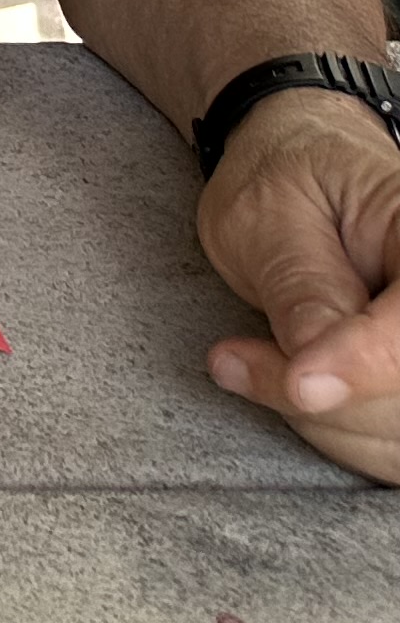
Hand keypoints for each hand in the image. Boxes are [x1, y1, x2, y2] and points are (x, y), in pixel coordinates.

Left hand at [199, 91, 399, 482]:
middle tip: (238, 358)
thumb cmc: (286, 180)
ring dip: (322, 419)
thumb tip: (315, 372)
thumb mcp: (269, 213)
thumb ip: (300, 287)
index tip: (298, 383)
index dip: (365, 362)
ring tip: (258, 359)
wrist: (304, 172)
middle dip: (320, 396)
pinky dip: (336, 434)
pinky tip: (292, 386)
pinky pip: (389, 450)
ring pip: (398, 436)